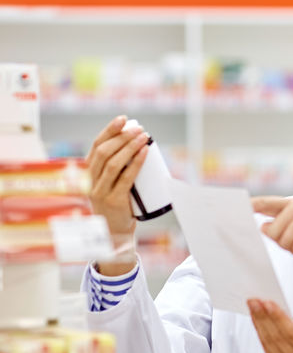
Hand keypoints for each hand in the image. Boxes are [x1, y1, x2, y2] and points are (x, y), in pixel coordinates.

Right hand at [86, 115, 148, 272]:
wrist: (115, 233)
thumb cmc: (118, 204)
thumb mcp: (112, 183)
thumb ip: (119, 168)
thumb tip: (140, 143)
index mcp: (89, 173)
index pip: (96, 146)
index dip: (109, 130)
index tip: (123, 119)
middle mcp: (90, 181)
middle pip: (103, 151)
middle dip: (122, 136)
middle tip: (139, 129)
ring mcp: (100, 192)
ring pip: (113, 163)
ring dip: (130, 147)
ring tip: (144, 137)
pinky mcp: (113, 201)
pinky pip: (125, 178)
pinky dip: (135, 163)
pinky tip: (144, 153)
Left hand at [248, 298, 292, 352]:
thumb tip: (278, 312)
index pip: (291, 333)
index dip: (278, 317)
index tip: (267, 303)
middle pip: (277, 337)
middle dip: (263, 317)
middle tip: (255, 302)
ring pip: (268, 342)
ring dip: (258, 322)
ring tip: (253, 307)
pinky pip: (265, 347)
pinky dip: (260, 331)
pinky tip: (257, 320)